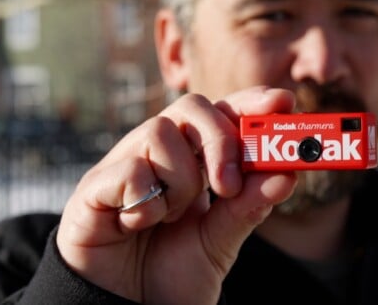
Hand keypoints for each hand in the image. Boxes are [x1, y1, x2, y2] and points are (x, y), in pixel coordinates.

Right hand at [56, 87, 297, 303]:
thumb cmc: (168, 275)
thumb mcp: (219, 242)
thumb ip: (247, 208)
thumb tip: (285, 175)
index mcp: (193, 161)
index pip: (222, 113)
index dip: (251, 102)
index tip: (282, 102)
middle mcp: (158, 154)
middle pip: (192, 107)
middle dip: (220, 139)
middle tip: (229, 185)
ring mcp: (123, 167)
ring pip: (160, 132)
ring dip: (180, 181)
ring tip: (170, 218)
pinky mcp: (92, 190)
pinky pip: (128, 170)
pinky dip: (144, 203)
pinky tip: (137, 226)